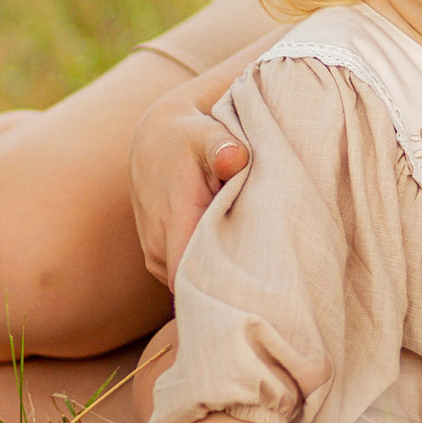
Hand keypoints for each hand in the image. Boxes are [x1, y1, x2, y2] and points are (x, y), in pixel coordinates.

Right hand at [129, 97, 249, 287]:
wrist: (154, 141)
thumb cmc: (188, 139)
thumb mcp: (206, 134)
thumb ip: (222, 148)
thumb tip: (235, 158)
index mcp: (175, 221)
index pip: (189, 277)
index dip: (221, 288)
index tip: (255, 287)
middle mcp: (160, 246)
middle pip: (195, 287)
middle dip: (229, 286)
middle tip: (267, 279)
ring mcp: (156, 256)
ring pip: (189, 284)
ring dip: (218, 277)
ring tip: (251, 262)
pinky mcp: (159, 258)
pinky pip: (183, 275)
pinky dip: (206, 270)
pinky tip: (231, 257)